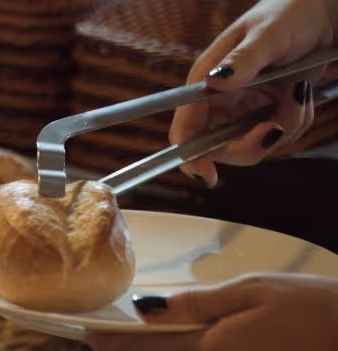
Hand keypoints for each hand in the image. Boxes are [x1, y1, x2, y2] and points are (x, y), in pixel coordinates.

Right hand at [171, 0, 337, 186]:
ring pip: (254, 145)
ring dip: (284, 125)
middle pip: (219, 148)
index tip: (206, 174)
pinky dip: (296, 120)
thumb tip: (216, 83)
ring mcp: (244, 110)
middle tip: (277, 125)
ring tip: (299, 91)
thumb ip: (243, 61)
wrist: (324, 13)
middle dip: (252, 142)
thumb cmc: (290, 13)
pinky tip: (302, 92)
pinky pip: (278, 136)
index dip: (191, 155)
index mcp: (206, 82)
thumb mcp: (268, 34)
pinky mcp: (267, 113)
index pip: (186, 129)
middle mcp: (220, 102)